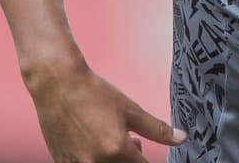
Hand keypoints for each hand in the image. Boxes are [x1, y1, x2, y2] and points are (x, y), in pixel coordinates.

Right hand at [27, 65, 185, 161]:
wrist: (57, 84)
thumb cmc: (93, 93)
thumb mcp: (131, 109)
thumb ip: (157, 129)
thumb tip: (181, 138)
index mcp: (116, 150)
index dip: (146, 159)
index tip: (143, 149)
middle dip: (130, 159)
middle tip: (131, 141)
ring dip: (111, 159)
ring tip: (109, 140)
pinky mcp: (60, 162)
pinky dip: (93, 159)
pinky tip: (92, 143)